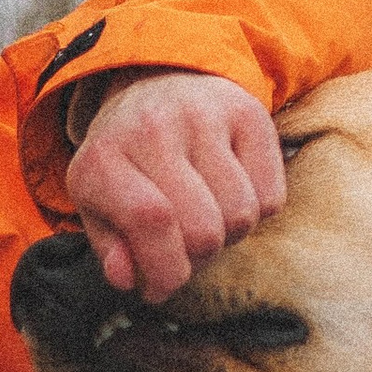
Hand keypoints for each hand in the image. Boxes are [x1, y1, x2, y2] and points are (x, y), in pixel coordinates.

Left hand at [68, 69, 287, 298]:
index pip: (151, 220)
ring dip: (228, 234)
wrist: (160, 83)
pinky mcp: (250, 112)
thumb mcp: (99, 203)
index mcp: (104, 155)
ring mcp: (206, 114)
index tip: (161, 287)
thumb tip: (130, 278)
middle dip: (197, 258)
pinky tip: (230, 190)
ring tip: (206, 215)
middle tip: (183, 247)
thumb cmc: (128, 159)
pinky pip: (272, 196)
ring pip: (242, 215)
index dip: (165, 269)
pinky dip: (256, 210)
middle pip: (203, 229)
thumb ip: (111, 248)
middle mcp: (154, 127)